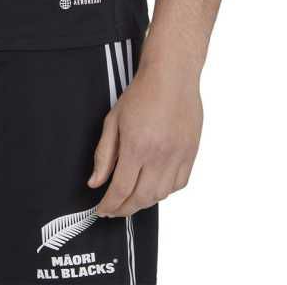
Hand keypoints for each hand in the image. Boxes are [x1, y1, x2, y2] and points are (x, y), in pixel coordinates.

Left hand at [87, 61, 202, 217]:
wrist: (172, 75)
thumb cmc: (142, 93)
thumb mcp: (113, 120)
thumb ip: (104, 154)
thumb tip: (95, 182)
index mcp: (137, 146)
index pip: (121, 189)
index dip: (110, 205)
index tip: (102, 210)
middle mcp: (159, 155)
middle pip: (142, 198)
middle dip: (125, 209)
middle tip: (114, 210)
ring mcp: (178, 156)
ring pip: (161, 195)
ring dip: (144, 202)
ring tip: (132, 199)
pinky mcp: (191, 153)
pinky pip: (179, 184)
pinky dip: (165, 191)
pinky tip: (154, 186)